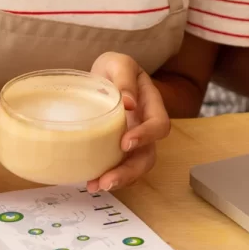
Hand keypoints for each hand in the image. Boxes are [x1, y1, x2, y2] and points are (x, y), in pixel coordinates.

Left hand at [86, 52, 170, 192]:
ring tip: (96, 186)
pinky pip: (118, 167)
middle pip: (148, 155)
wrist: (102, 74)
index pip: (159, 125)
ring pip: (135, 167)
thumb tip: (129, 102)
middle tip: (108, 179)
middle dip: (130, 171)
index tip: (125, 142)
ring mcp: (132, 140)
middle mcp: (144, 126)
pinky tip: (90, 182)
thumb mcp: (119, 63)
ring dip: (118, 180)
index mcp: (151, 104)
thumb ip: (124, 78)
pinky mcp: (117, 149)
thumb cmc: (114, 67)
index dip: (146, 136)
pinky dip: (106, 177)